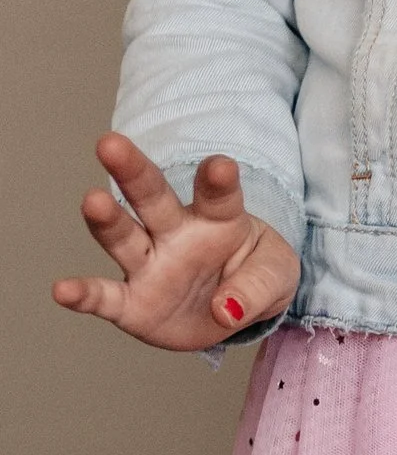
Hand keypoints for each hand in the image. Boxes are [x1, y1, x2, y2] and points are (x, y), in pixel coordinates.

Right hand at [52, 135, 299, 350]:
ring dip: (107, 220)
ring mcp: (151, 265)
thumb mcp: (275, 278)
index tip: (221, 166)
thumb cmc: (253, 275)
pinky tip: (62, 291)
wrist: (235, 311)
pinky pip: (105, 297)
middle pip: (152, 198)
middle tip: (111, 144)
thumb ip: (257, 288)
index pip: (218, 195)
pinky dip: (84, 294)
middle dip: (133, 172)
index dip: (218, 180)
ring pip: (124, 237)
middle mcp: (176, 234)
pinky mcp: (132, 304)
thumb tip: (225, 310)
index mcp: (218, 218)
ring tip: (92, 202)